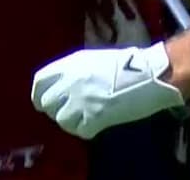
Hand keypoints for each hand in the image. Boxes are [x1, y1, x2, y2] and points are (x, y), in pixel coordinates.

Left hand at [30, 42, 184, 138]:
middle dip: (55, 110)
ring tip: (86, 117)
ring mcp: (81, 100)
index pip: (40, 81)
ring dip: (71, 121)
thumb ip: (74, 72)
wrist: (150, 73)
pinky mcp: (95, 117)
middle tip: (69, 112)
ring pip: (61, 120)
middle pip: (46, 103)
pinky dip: (87, 130)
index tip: (44, 101)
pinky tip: (97, 123)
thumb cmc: (127, 64)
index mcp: (70, 64)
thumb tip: (62, 87)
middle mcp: (71, 81)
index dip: (39, 94)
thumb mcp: (94, 59)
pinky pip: (80, 130)